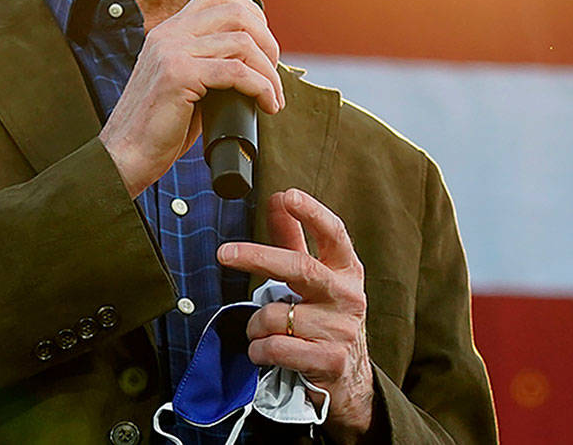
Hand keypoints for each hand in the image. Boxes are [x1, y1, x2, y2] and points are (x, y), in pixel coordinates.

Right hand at [99, 0, 283, 196]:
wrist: (126, 154)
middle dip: (268, 42)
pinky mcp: (178, 75)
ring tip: (273, 97)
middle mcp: (168, 34)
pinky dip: (261, 88)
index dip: (252, 14)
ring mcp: (171, 51)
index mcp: (168, 32)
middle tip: (273, 73)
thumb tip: (253, 64)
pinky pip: (236, 71)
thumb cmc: (158, 127)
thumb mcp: (184, 83)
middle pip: (236, 13)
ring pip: (242, 42)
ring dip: (269, 72)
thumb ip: (208, 64)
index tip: (264, 47)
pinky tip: (266, 105)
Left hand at [218, 189, 374, 442]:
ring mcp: (341, 330)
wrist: (349, 377)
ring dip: (256, 325)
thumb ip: (294, 238)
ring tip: (264, 332)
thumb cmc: (324, 317)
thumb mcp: (315, 277)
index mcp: (346, 271)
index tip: (287, 195)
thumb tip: (277, 197)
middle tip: (223, 253)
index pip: (334, 234)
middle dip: (258, 257)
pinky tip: (265, 351)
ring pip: (275, 315)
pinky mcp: (330, 361)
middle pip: (300, 268)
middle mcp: (347, 297)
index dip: (312, 213)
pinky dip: (259, 350)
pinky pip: (274, 347)